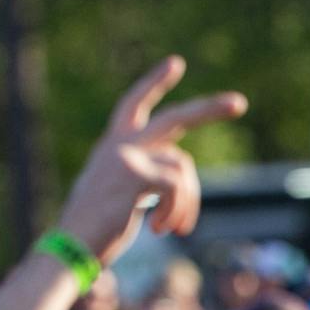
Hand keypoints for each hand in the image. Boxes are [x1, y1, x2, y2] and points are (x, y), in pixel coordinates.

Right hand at [59, 57, 246, 263]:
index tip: (175, 63)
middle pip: (173, 118)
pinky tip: (160, 229)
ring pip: (183, 166)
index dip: (153, 84)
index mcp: (111, 148)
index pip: (133, 105)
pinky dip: (177, 210)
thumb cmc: (93, 229)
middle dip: (208, 109)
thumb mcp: (118, 194)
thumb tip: (177, 176)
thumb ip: (144, 176)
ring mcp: (126, 156)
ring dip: (187, 201)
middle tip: (239, 103)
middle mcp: (118, 145)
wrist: (70, 246)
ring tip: (174, 228)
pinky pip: (177, 186)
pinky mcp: (135, 174)